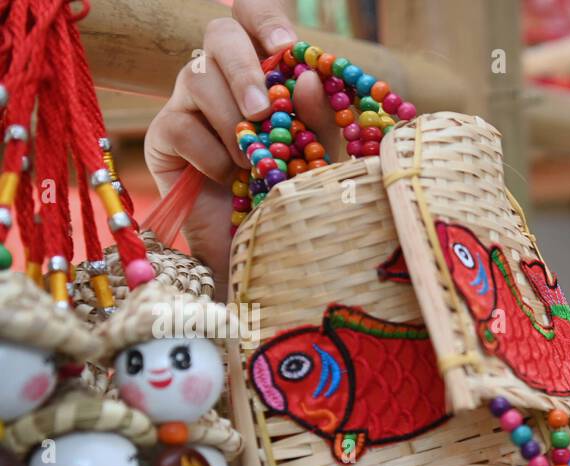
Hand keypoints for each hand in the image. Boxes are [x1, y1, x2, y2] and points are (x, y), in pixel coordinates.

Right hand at [143, 0, 338, 296]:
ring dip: (232, 123)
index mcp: (264, 69)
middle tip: (264, 109)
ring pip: (198, 79)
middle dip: (243, 68)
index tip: (286, 46)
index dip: (265, 20)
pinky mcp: (163, 137)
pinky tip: (230, 179)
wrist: (261, 257)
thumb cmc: (297, 199)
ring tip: (254, 162)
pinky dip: (212, 156)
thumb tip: (310, 75)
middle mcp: (222, 77)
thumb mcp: (325, 159)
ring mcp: (188, 103)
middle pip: (219, 34)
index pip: (253, 16)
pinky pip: (182, 127)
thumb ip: (323, 120)